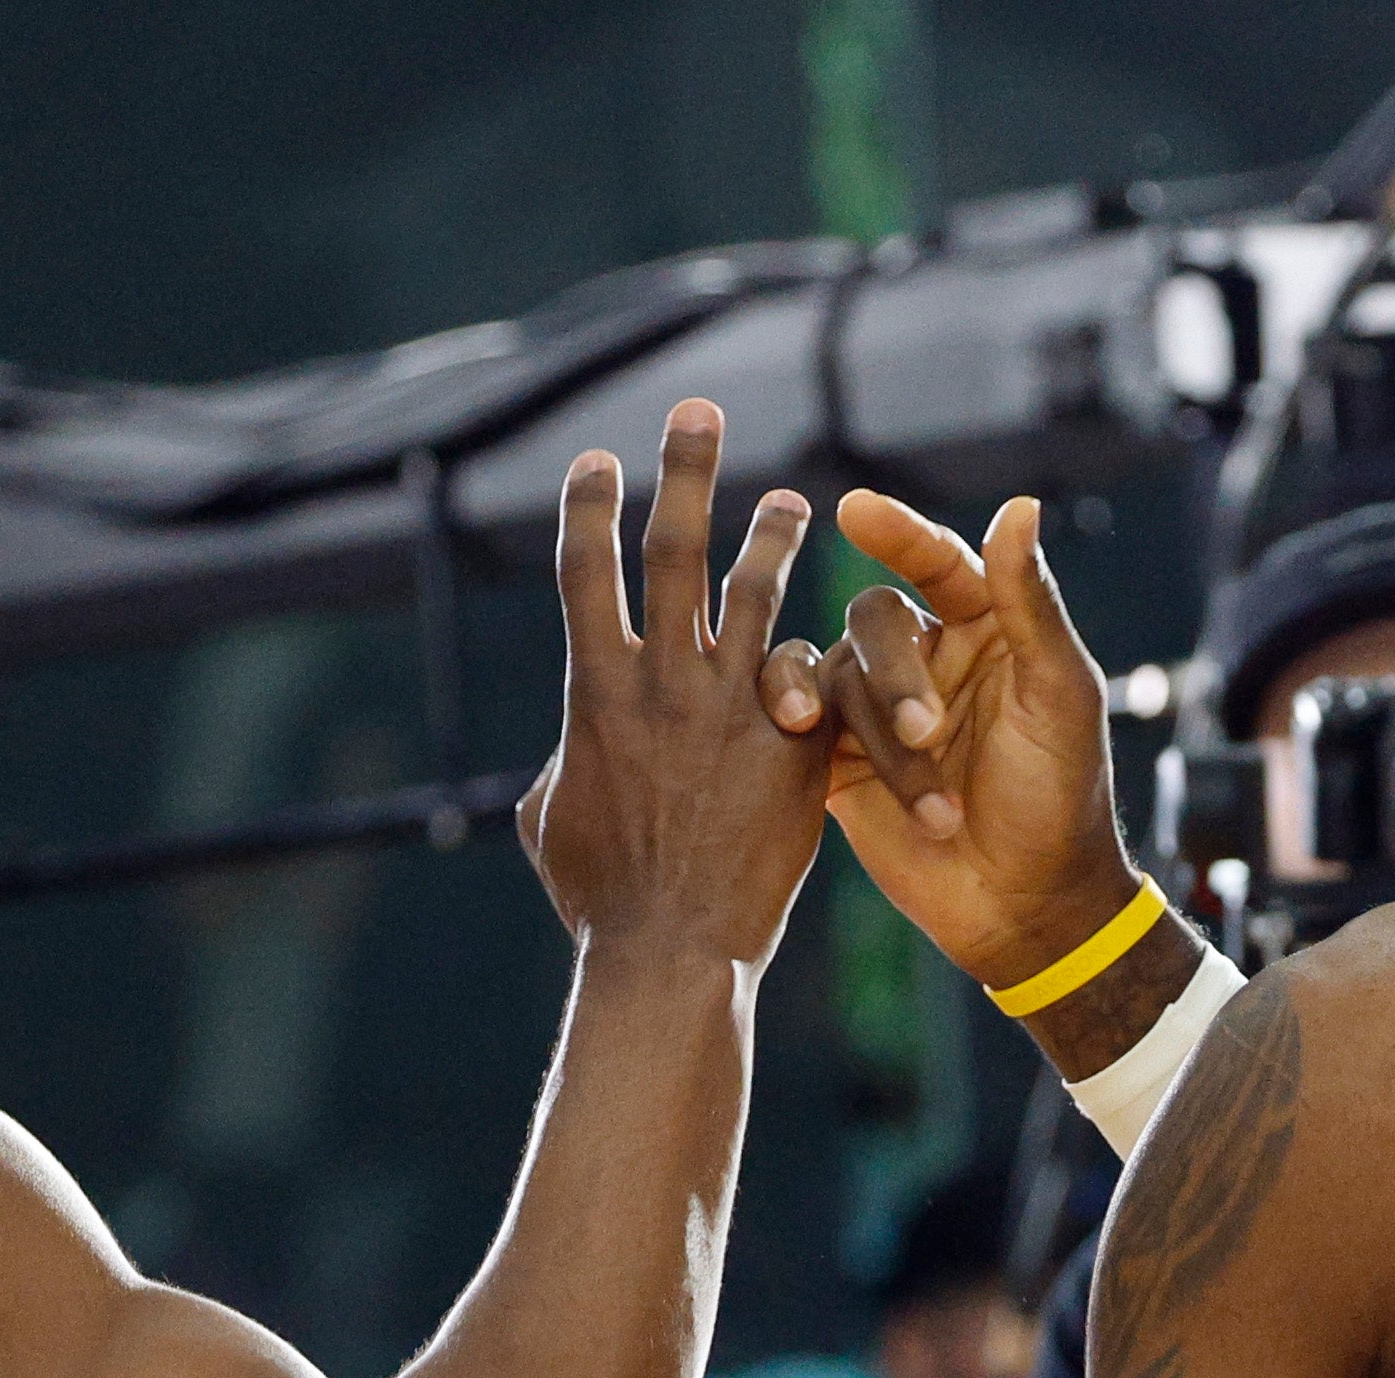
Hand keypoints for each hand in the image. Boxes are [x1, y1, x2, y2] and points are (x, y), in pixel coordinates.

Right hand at [515, 401, 825, 966]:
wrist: (674, 951)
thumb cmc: (600, 901)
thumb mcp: (551, 822)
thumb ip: (563, 768)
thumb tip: (560, 760)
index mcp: (592, 690)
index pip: (584, 571)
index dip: (587, 508)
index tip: (595, 460)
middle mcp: (661, 682)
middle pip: (672, 550)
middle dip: (683, 471)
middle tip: (698, 409)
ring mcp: (730, 708)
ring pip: (756, 593)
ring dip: (772, 535)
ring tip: (791, 500)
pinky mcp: (790, 743)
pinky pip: (813, 670)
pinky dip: (827, 639)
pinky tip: (843, 611)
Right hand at [766, 488, 1139, 993]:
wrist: (1025, 906)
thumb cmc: (1060, 797)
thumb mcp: (1058, 695)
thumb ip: (1029, 604)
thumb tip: (1018, 505)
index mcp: (985, 629)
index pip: (936, 562)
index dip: (898, 533)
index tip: (857, 510)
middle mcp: (924, 660)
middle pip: (874, 621)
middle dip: (896, 672)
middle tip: (931, 735)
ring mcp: (873, 712)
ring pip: (835, 675)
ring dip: (873, 729)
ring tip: (919, 784)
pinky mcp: (833, 763)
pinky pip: (791, 720)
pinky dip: (791, 722)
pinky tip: (800, 737)